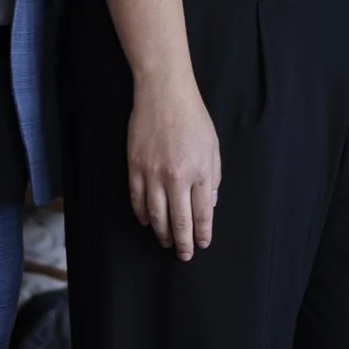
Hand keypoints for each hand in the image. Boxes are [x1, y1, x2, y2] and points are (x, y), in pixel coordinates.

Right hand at [128, 75, 220, 258]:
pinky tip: (148, 222)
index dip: (202, 232)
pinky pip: (137, 199)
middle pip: (179, 220)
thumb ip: (213, 177)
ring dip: (162, 233)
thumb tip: (209, 204)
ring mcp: (153, 173)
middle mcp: (176, 176)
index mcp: (200, 171)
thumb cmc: (193, 118)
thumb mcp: (212, 147)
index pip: (202, 212)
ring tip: (166, 243)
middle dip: (182, 242)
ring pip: (156, 214)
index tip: (202, 244)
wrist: (164, 94)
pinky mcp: (134, 167)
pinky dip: (142, 215)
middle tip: (184, 255)